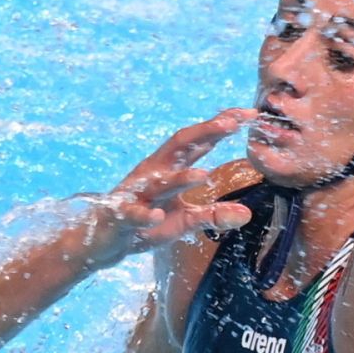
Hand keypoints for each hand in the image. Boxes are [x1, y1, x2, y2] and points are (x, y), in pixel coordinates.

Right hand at [92, 108, 256, 257]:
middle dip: (205, 132)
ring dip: (180, 178)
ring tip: (204, 174)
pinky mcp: (121, 215)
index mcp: (169, 168)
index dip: (222, 126)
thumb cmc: (147, 223)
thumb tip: (246, 214)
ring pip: (160, 182)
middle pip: (180, 145)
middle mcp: (154, 173)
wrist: (104, 240)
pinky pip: (132, 213)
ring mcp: (137, 194)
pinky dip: (143, 215)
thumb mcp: (185, 220)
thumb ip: (213, 215)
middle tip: (231, 122)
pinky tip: (156, 217)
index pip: (199, 141)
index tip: (249, 113)